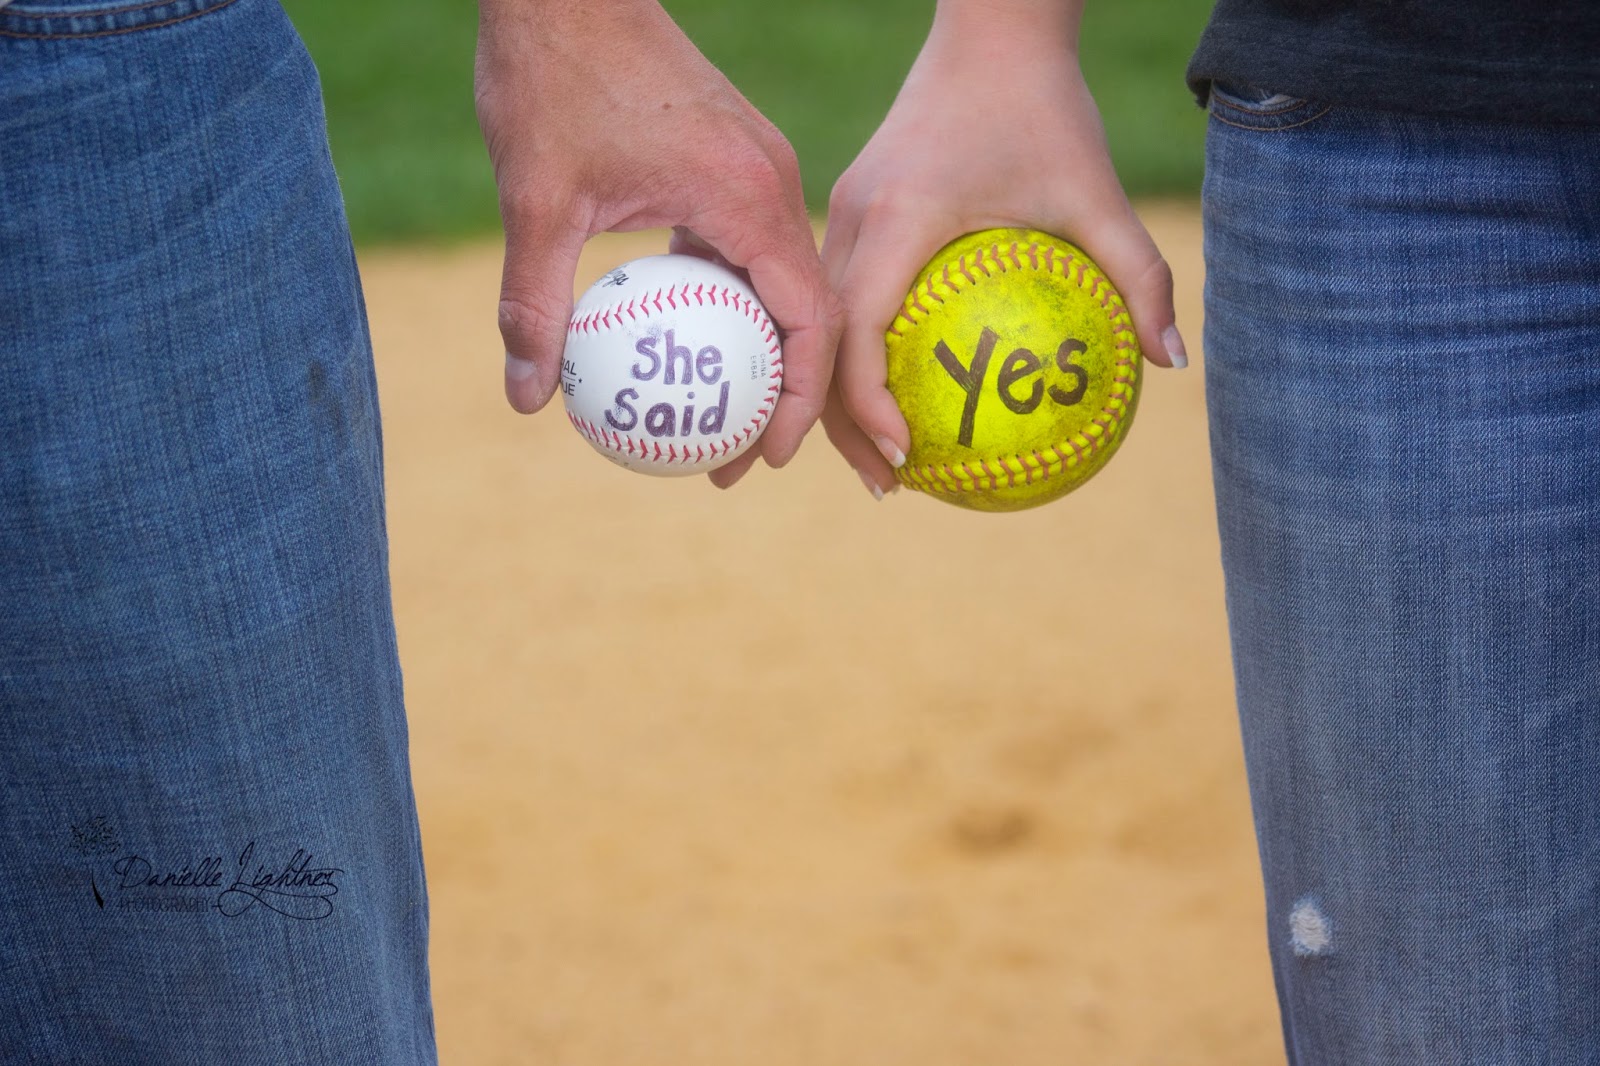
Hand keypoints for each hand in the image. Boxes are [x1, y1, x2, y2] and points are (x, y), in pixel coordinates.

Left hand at [474, 0, 841, 486]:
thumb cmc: (553, 78)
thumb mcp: (535, 199)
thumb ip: (533, 301)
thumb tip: (526, 397)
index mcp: (746, 196)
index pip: (807, 319)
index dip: (799, 400)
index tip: (765, 457)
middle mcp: (771, 182)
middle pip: (806, 310)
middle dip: (782, 394)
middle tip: (732, 459)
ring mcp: (756, 167)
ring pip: (780, 280)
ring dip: (758, 349)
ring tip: (714, 412)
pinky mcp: (732, 159)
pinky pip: (745, 247)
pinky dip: (728, 300)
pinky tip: (681, 338)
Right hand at [820, 0, 1185, 497]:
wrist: (989, 31)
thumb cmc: (1045, 109)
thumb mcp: (1099, 191)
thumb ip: (1139, 276)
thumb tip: (1172, 364)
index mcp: (901, 218)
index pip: (860, 330)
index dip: (870, 406)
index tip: (908, 458)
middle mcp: (854, 218)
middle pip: (822, 342)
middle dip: (843, 425)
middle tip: (889, 487)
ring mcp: (843, 213)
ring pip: (822, 323)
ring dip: (842, 393)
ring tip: (885, 456)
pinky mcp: (852, 209)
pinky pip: (844, 295)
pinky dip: (857, 349)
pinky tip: (899, 388)